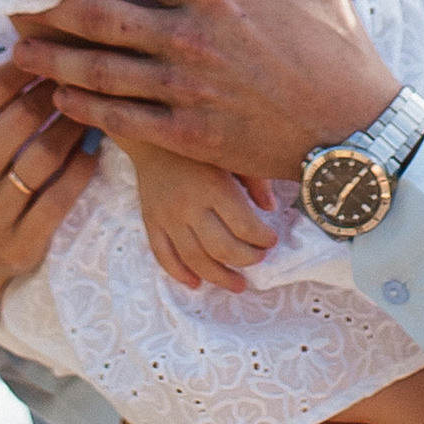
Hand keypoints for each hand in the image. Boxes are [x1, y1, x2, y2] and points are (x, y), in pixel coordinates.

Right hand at [0, 42, 90, 304]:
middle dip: (57, 91)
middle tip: (80, 76)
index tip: (51, 56)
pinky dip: (81, 167)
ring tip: (89, 107)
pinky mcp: (19, 245)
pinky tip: (92, 147)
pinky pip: (60, 198)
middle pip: (22, 119)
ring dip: (73, 125)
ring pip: (44, 156)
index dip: (28, 66)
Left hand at [16, 0, 395, 181]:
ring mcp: (185, 88)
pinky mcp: (188, 134)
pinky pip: (122, 118)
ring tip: (16, 51)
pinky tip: (58, 97)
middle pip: (101, 15)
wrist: (357, 132)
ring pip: (100, 69)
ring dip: (54, 58)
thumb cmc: (339, 51)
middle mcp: (190, 37)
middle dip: (53, 9)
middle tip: (13, 2)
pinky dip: (84, 107)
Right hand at [129, 140, 280, 294]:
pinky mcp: (151, 222)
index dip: (263, 239)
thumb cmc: (198, 148)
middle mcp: (189, 204)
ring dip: (219, 277)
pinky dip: (179, 274)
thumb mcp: (231, 156)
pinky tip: (196, 283)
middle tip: (259, 259)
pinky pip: (163, 256)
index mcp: (214, 186)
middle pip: (222, 248)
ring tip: (238, 285)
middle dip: (247, 259)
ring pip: (195, 259)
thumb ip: (254, 181)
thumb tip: (271, 209)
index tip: (272, 241)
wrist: (151, 138)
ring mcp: (167, 217)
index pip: (245, 226)